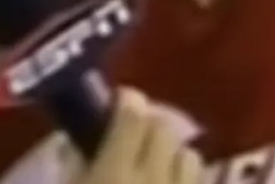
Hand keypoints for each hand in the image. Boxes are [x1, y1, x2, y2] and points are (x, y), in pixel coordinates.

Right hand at [67, 88, 204, 183]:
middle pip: (164, 128)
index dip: (127, 100)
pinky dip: (187, 180)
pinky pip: (202, 183)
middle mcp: (151, 181)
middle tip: (134, 135)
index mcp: (113, 174)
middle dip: (150, 125)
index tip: (119, 100)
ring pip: (189, 155)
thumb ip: (73, 166)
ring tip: (157, 166)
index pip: (132, 115)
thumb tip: (76, 139)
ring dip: (173, 155)